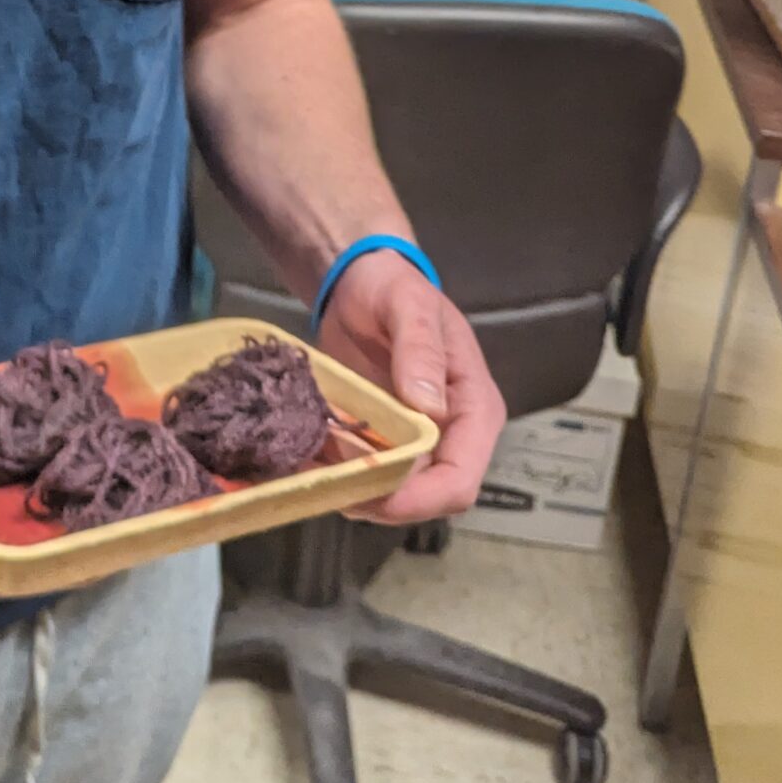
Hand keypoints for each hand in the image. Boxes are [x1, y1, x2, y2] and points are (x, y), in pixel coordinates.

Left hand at [314, 252, 506, 525]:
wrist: (360, 282)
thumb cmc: (392, 287)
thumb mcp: (407, 304)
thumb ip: (420, 349)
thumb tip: (428, 407)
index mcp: (474, 409)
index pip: (461, 480)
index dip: (420, 499)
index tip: (371, 496)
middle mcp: (452, 435)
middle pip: (426, 497)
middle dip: (380, 500)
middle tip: (327, 484)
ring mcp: (417, 442)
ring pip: (393, 493)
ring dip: (353, 491)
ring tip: (310, 468)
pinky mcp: (383, 439)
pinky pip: (366, 472)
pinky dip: (338, 474)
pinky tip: (307, 459)